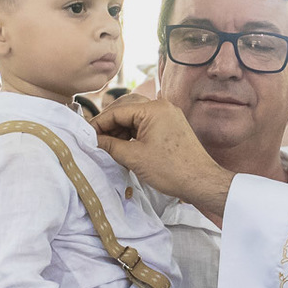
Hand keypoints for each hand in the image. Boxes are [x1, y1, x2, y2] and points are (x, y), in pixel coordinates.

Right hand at [91, 99, 232, 215]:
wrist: (201, 181)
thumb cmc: (171, 169)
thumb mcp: (134, 157)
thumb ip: (110, 145)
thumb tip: (94, 141)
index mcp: (153, 109)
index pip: (117, 111)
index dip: (99, 124)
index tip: (86, 136)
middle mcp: (162, 106)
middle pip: (126, 110)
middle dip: (110, 125)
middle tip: (96, 141)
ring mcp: (168, 115)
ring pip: (136, 118)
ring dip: (121, 130)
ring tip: (109, 146)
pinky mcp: (171, 126)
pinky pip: (147, 124)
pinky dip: (133, 134)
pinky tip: (124, 146)